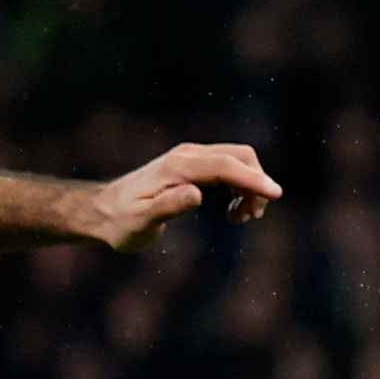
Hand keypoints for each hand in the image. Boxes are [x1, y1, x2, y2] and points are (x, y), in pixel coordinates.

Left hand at [82, 141, 282, 249]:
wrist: (104, 211)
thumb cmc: (122, 222)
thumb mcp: (142, 222)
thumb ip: (169, 207)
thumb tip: (197, 194)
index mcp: (179, 168)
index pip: (226, 165)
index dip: (253, 179)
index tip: (276, 194)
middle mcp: (187, 156)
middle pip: (240, 156)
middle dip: (256, 184)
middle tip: (250, 218)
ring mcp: (191, 158)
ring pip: (238, 162)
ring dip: (250, 188)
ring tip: (240, 219)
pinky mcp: (193, 167)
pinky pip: (229, 169)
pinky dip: (241, 188)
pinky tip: (232, 212)